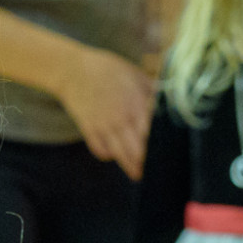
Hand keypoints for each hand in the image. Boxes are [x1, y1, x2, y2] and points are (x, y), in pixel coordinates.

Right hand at [56, 46, 154, 179]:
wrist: (73, 70)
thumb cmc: (108, 69)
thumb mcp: (135, 74)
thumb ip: (152, 92)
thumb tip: (168, 104)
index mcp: (136, 104)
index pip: (152, 134)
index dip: (160, 145)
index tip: (166, 151)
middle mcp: (121, 118)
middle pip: (137, 150)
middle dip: (146, 162)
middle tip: (154, 167)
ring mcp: (103, 126)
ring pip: (120, 155)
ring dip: (130, 165)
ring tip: (137, 173)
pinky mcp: (89, 129)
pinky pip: (100, 150)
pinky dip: (108, 155)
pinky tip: (115, 153)